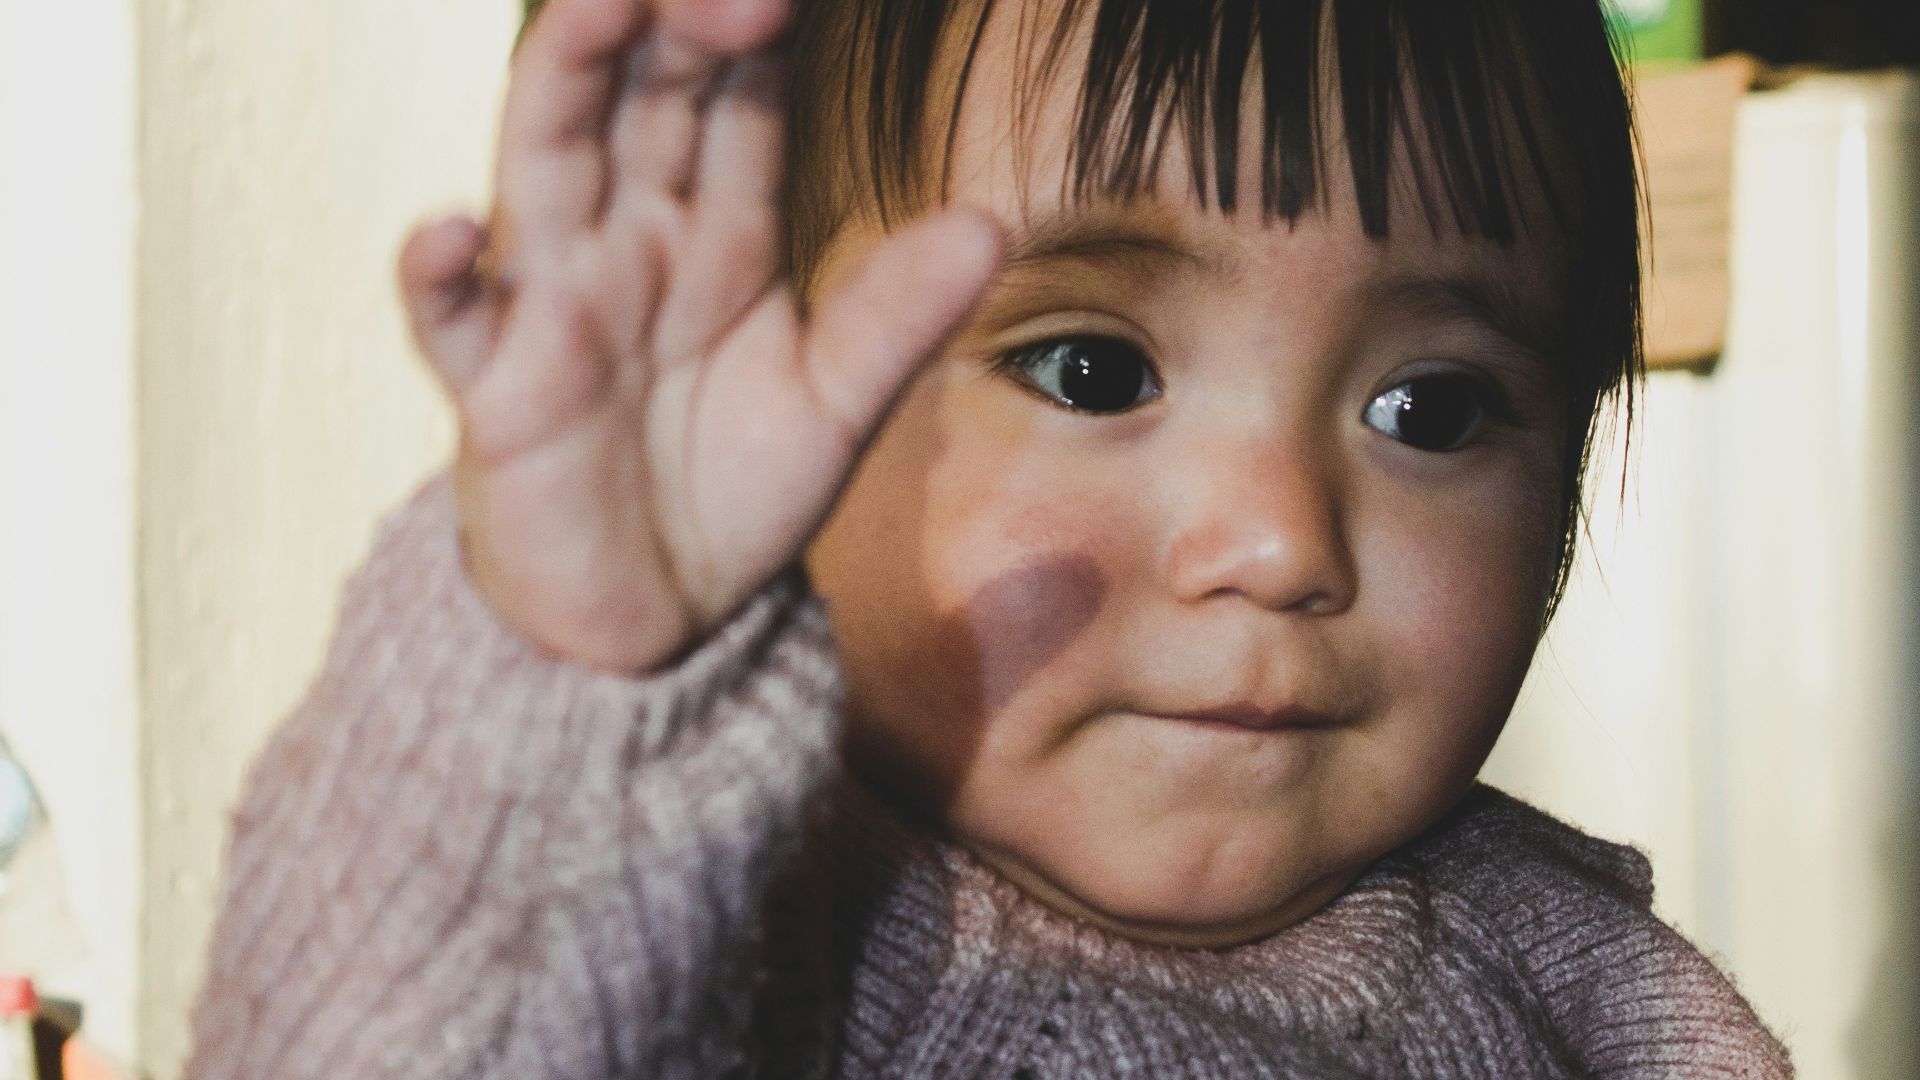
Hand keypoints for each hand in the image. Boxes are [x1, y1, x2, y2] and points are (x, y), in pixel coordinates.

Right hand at [398, 0, 1001, 672]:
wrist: (660, 618)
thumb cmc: (734, 494)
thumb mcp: (834, 404)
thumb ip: (895, 317)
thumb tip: (991, 224)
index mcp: (718, 234)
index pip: (734, 103)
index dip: (757, 33)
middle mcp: (631, 242)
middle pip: (639, 100)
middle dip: (672, 24)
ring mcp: (556, 304)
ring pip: (545, 163)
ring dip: (563, 81)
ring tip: (597, 6)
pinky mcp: (498, 390)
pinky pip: (452, 320)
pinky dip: (441, 275)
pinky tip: (458, 231)